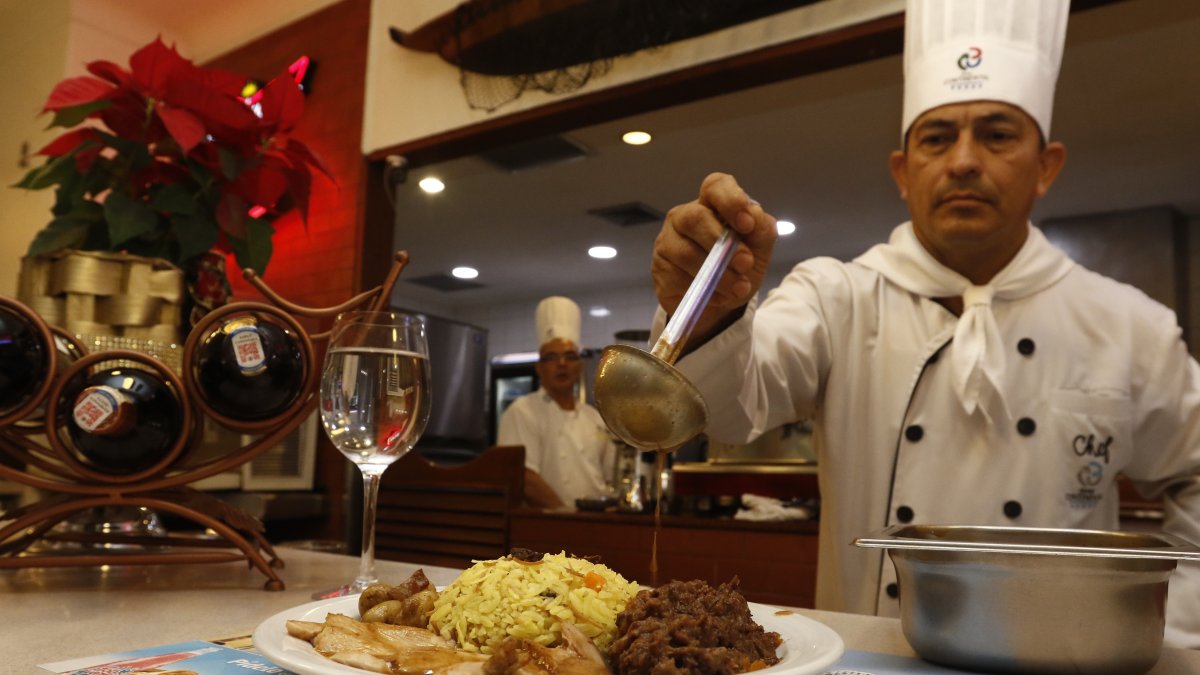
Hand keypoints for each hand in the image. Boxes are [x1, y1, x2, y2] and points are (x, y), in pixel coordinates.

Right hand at [652, 172, 776, 343]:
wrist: (722, 304)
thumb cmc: (739, 266)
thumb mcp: (760, 249)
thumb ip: (762, 230)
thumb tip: (753, 218)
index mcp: (712, 204)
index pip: (715, 186)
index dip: (731, 200)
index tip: (747, 225)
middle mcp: (685, 216)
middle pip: (695, 218)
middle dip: (723, 243)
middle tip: (745, 263)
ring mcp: (667, 241)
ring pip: (686, 253)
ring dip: (718, 275)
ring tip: (738, 288)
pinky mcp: (659, 268)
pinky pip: (677, 279)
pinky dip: (703, 291)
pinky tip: (717, 296)